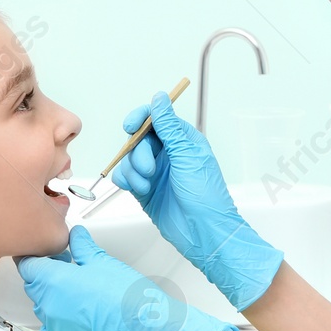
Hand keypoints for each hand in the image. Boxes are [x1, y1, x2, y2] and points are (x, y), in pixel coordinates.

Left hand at [16, 225, 238, 330]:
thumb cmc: (128, 298)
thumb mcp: (103, 262)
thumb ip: (82, 246)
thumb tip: (76, 235)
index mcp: (52, 282)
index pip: (27, 265)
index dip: (35, 256)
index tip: (44, 253)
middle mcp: (47, 306)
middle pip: (33, 285)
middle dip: (46, 274)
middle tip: (67, 266)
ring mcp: (54, 328)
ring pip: (43, 307)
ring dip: (53, 296)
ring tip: (78, 289)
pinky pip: (52, 328)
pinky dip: (60, 319)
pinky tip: (80, 312)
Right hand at [111, 91, 283, 311]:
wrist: (202, 231)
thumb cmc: (206, 195)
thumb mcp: (187, 155)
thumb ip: (169, 126)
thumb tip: (160, 99)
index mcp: (183, 140)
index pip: (156, 118)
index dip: (141, 117)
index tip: (131, 125)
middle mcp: (168, 153)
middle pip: (139, 138)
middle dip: (139, 152)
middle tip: (149, 168)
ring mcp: (155, 171)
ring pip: (129, 157)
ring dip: (133, 170)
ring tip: (147, 184)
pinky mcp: (145, 189)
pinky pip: (125, 176)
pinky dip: (127, 180)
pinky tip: (139, 189)